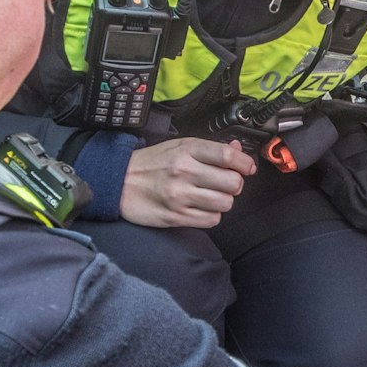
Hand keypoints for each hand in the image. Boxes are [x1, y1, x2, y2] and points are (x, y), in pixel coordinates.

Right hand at [119, 138, 254, 228]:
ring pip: (225, 203)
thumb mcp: (179, 146)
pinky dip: (211, 215)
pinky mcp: (176, 216)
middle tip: (226, 184)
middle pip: (233, 182)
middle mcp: (184, 171)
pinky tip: (202, 208)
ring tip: (212, 196)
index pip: (228, 155)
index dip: (245, 163)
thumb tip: (237, 149)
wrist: (118, 182)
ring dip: (224, 201)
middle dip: (235, 184)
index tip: (247, 168)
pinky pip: (211, 220)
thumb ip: (209, 149)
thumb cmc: (151, 163)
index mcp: (187, 150)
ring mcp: (180, 195)